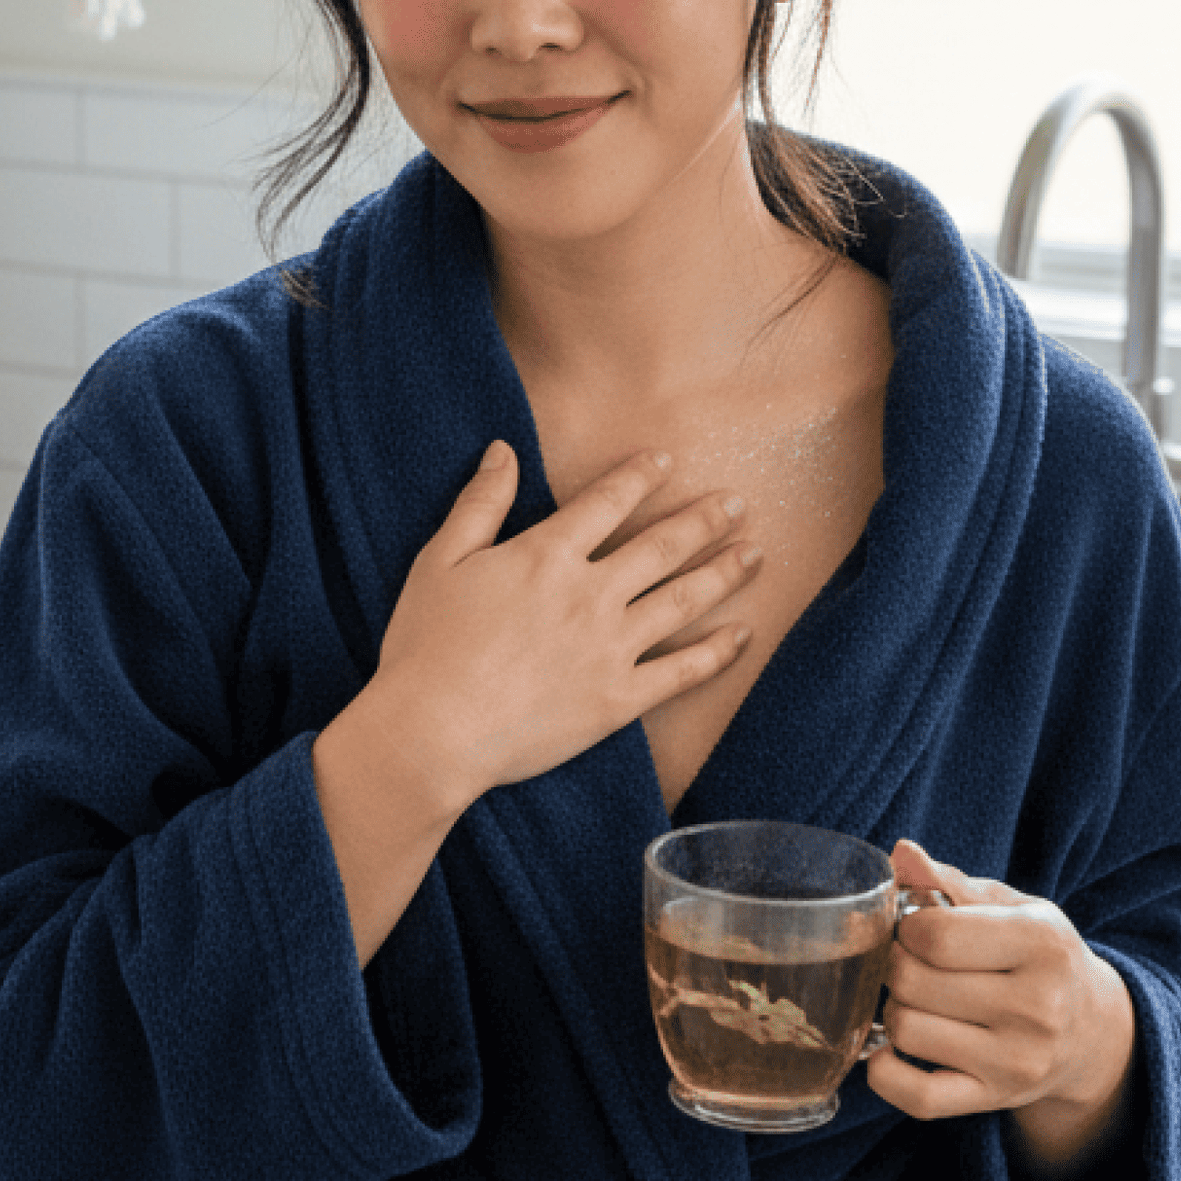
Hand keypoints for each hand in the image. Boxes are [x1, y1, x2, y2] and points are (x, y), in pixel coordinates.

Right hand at [371, 442, 760, 805]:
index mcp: (548, 554)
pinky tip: (743, 634)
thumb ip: (479, 502)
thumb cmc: (426, 644)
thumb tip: (503, 450)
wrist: (433, 731)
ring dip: (724, 574)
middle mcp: (590, 594)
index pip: (607, 501)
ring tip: (755, 554)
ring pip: (683, 600)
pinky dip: (717, 653)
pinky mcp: (619, 700)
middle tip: (737, 503)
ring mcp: (611, 648)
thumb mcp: (441, 559)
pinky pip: (682, 672)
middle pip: (662, 546)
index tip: (665, 460)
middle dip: (704, 520)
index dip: (640, 476)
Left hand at [865, 840, 1137, 1173]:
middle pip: (910, 981)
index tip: (917, 927)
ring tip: (915, 1000)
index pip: (934, 935)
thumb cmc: (1037, 954)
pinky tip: (890, 1049)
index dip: (906, 926)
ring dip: (892, 1011)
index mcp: (1041, 944)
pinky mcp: (995, 1101)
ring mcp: (1017, 1061)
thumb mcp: (1009, 906)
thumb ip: (949, 880)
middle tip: (910, 963)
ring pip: (905, 1031)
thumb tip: (901, 854)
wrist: (1093, 1032)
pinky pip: (918, 1098)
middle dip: (894, 965)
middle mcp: (1037, 1007)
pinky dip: (885, 1073)